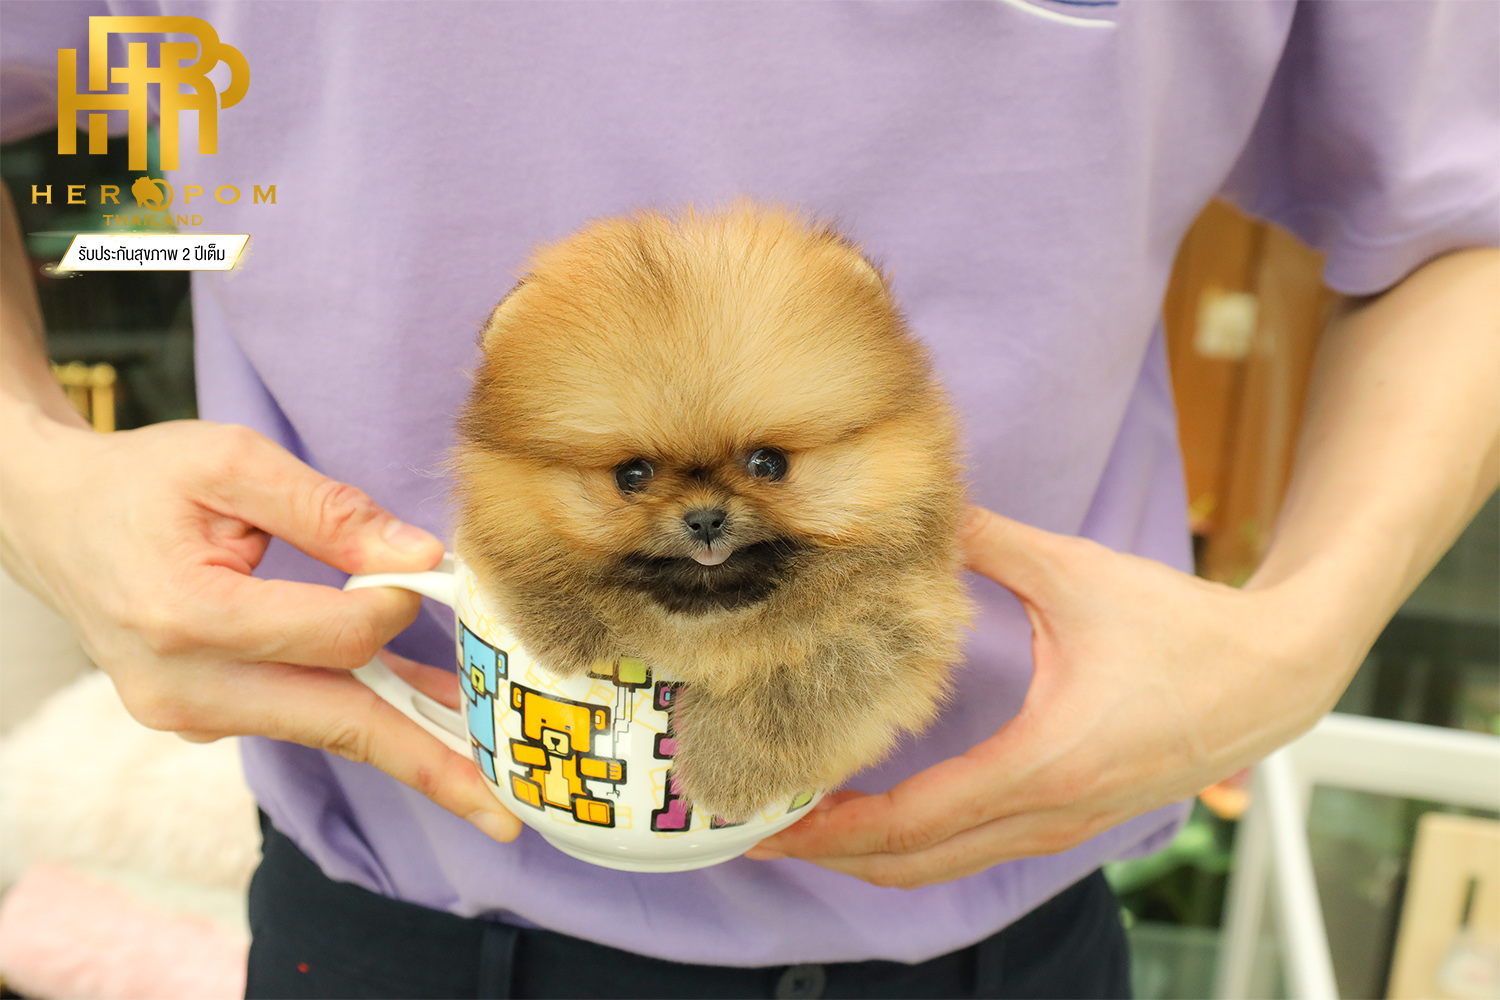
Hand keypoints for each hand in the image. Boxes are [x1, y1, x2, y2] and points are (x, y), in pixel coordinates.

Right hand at [0, 414, 519, 841]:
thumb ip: (329, 510)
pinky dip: (367, 719)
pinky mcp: (200, 718)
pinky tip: (430, 726)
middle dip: (431, 765)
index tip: (430, 569)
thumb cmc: (143, 483)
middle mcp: (184, 687)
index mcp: (186, 616)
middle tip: (506, 812)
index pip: (336, 636)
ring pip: (327, 729)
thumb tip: (418, 558)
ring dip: (411, 745)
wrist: (52, 520)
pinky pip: (302, 718)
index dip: (398, 604)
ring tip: (490, 781)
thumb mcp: (231, 462)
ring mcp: (188, 714)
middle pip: (339, 724)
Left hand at [746, 504, 1347, 886]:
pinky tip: (884, 818)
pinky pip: (979, 853)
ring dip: (871, 857)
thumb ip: (991, 544)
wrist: (1279, 677)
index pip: (915, 821)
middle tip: (758, 829)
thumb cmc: (1184, 629)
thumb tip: (920, 505)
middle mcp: (1050, 812)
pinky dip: (918, 848)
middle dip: (830, 854)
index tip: (771, 821)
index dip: (833, 828)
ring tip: (806, 828)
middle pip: (916, 864)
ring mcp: (1065, 826)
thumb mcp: (1078, 576)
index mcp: (1044, 761)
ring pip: (947, 869)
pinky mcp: (1076, 820)